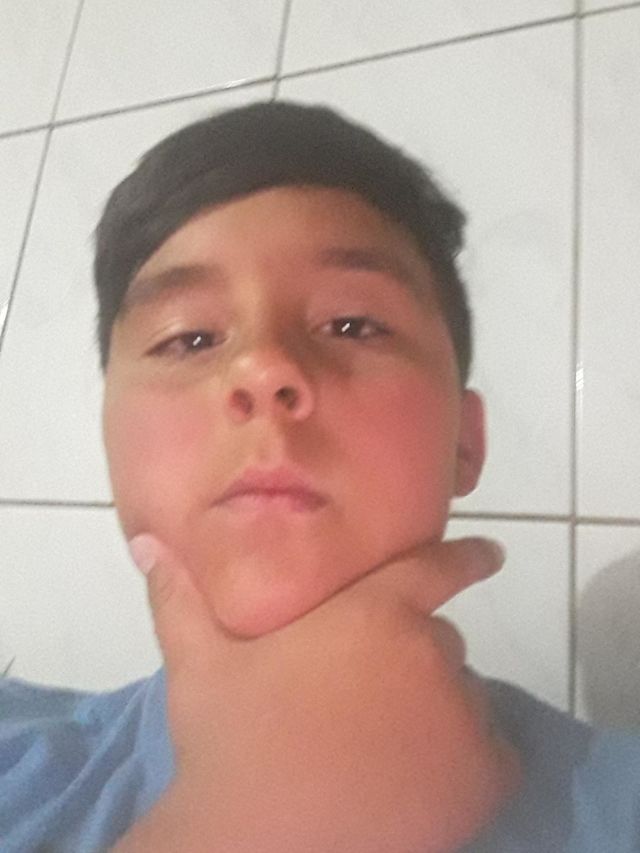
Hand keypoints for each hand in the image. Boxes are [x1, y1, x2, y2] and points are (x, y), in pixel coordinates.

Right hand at [113, 537, 520, 852]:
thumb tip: (146, 541)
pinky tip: (418, 782)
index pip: (432, 569)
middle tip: (363, 704)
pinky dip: (467, 762)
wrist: (260, 844)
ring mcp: (461, 714)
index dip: (464, 558)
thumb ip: (180, 597)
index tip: (491, 553)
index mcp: (372, 612)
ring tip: (380, 752)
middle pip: (437, 645)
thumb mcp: (197, 664)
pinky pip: (492, 755)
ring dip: (435, 713)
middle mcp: (429, 652)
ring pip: (462, 700)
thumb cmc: (231, 743)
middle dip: (408, 662)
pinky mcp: (484, 776)